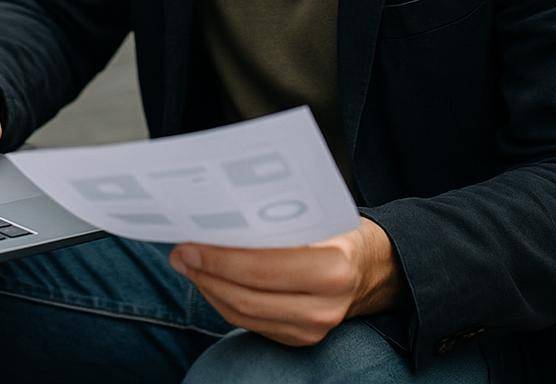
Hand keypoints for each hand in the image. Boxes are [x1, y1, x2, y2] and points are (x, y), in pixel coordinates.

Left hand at [169, 217, 399, 346]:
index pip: (262, 269)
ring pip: (243, 315)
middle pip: (247, 297)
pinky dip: (224, 301)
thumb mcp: (319, 217)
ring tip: (189, 265)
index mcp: (333, 268)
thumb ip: (277, 219)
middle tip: (181, 253)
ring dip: (209, 289)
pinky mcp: (301, 340)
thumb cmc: (340, 233)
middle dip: (206, 274)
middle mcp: (324, 306)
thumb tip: (219, 215)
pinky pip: (250, 324)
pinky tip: (210, 280)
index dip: (219, 258)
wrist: (374, 268)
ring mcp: (313, 329)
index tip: (190, 243)